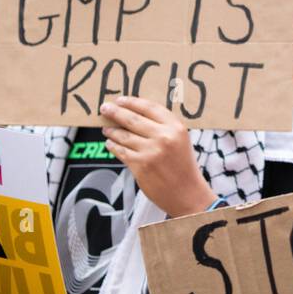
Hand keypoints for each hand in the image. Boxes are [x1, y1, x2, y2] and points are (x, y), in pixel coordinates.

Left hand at [99, 96, 215, 217]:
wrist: (188, 193)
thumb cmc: (183, 166)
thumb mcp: (180, 141)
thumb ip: (163, 127)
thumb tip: (134, 114)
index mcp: (176, 127)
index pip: (149, 107)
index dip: (132, 102)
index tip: (120, 100)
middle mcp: (164, 137)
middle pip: (132, 118)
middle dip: (115, 112)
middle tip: (105, 108)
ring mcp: (151, 152)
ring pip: (123, 135)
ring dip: (112, 131)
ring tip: (106, 129)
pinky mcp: (140, 166)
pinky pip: (120, 151)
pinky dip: (113, 146)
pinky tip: (110, 143)